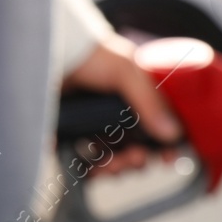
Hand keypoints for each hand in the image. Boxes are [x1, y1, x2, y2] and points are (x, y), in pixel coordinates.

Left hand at [62, 34, 182, 173]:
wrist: (48, 52)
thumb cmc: (89, 54)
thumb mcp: (124, 71)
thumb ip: (149, 102)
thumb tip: (172, 134)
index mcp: (135, 98)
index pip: (157, 128)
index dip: (164, 146)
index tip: (166, 159)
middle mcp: (116, 113)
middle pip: (135, 148)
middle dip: (136, 160)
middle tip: (132, 159)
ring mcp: (94, 124)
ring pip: (112, 158)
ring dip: (116, 167)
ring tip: (109, 165)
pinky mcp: (72, 133)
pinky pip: (85, 159)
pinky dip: (90, 168)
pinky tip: (91, 168)